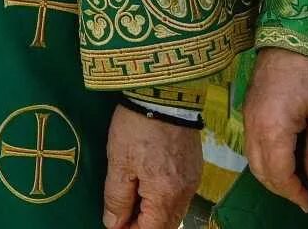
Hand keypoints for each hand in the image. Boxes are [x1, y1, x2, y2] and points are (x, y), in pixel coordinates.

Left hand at [101, 105, 199, 228]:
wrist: (164, 92)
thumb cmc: (136, 127)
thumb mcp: (118, 162)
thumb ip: (117, 198)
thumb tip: (114, 224)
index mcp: (165, 195)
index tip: (115, 225)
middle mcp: (185, 193)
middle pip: (167, 225)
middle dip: (144, 225)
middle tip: (121, 216)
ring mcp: (192, 180)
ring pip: (174, 211)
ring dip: (154, 214)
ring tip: (131, 203)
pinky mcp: (194, 167)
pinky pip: (180, 196)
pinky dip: (164, 200)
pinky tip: (148, 189)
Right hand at [243, 48, 307, 210]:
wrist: (288, 39)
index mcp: (274, 129)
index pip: (278, 173)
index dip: (293, 192)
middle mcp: (254, 126)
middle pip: (260, 170)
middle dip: (281, 189)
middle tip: (302, 197)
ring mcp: (247, 117)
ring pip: (252, 159)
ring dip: (271, 176)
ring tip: (294, 182)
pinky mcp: (248, 110)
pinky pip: (252, 144)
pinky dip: (265, 160)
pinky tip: (284, 159)